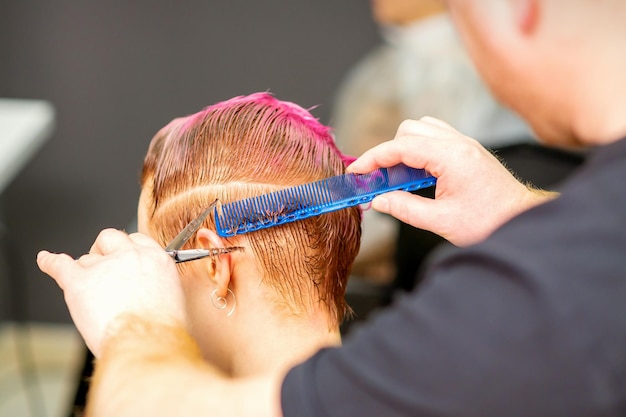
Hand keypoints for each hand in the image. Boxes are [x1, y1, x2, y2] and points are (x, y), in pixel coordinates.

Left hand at [37, 229, 185, 356]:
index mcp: (155, 260)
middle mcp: (129, 257)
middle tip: (102, 265)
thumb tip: (150, 293)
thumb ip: (158, 287)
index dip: (126, 248)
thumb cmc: (161, 331)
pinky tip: (45, 260)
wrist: (145, 343)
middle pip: (109, 238)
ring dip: (85, 271)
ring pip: (86, 259)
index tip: (122, 255)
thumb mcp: (174, 300)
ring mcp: (102, 268)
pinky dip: (49, 262)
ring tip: (86, 288)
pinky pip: (59, 265)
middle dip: (103, 250)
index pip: (136, 239)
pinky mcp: (79, 283)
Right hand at [348, 117, 547, 246]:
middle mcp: (458, 143)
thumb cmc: (490, 222)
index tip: (357, 171)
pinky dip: (420, 150)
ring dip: (404, 148)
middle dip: (388, 152)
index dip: (373, 158)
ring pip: (422, 129)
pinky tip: (418, 174)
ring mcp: (465, 144)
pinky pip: (436, 137)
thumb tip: (378, 200)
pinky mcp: (468, 150)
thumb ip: (405, 208)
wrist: (523, 220)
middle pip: (409, 131)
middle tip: (380, 180)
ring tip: (399, 177)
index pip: (400, 147)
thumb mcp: (442, 221)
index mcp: (451, 157)